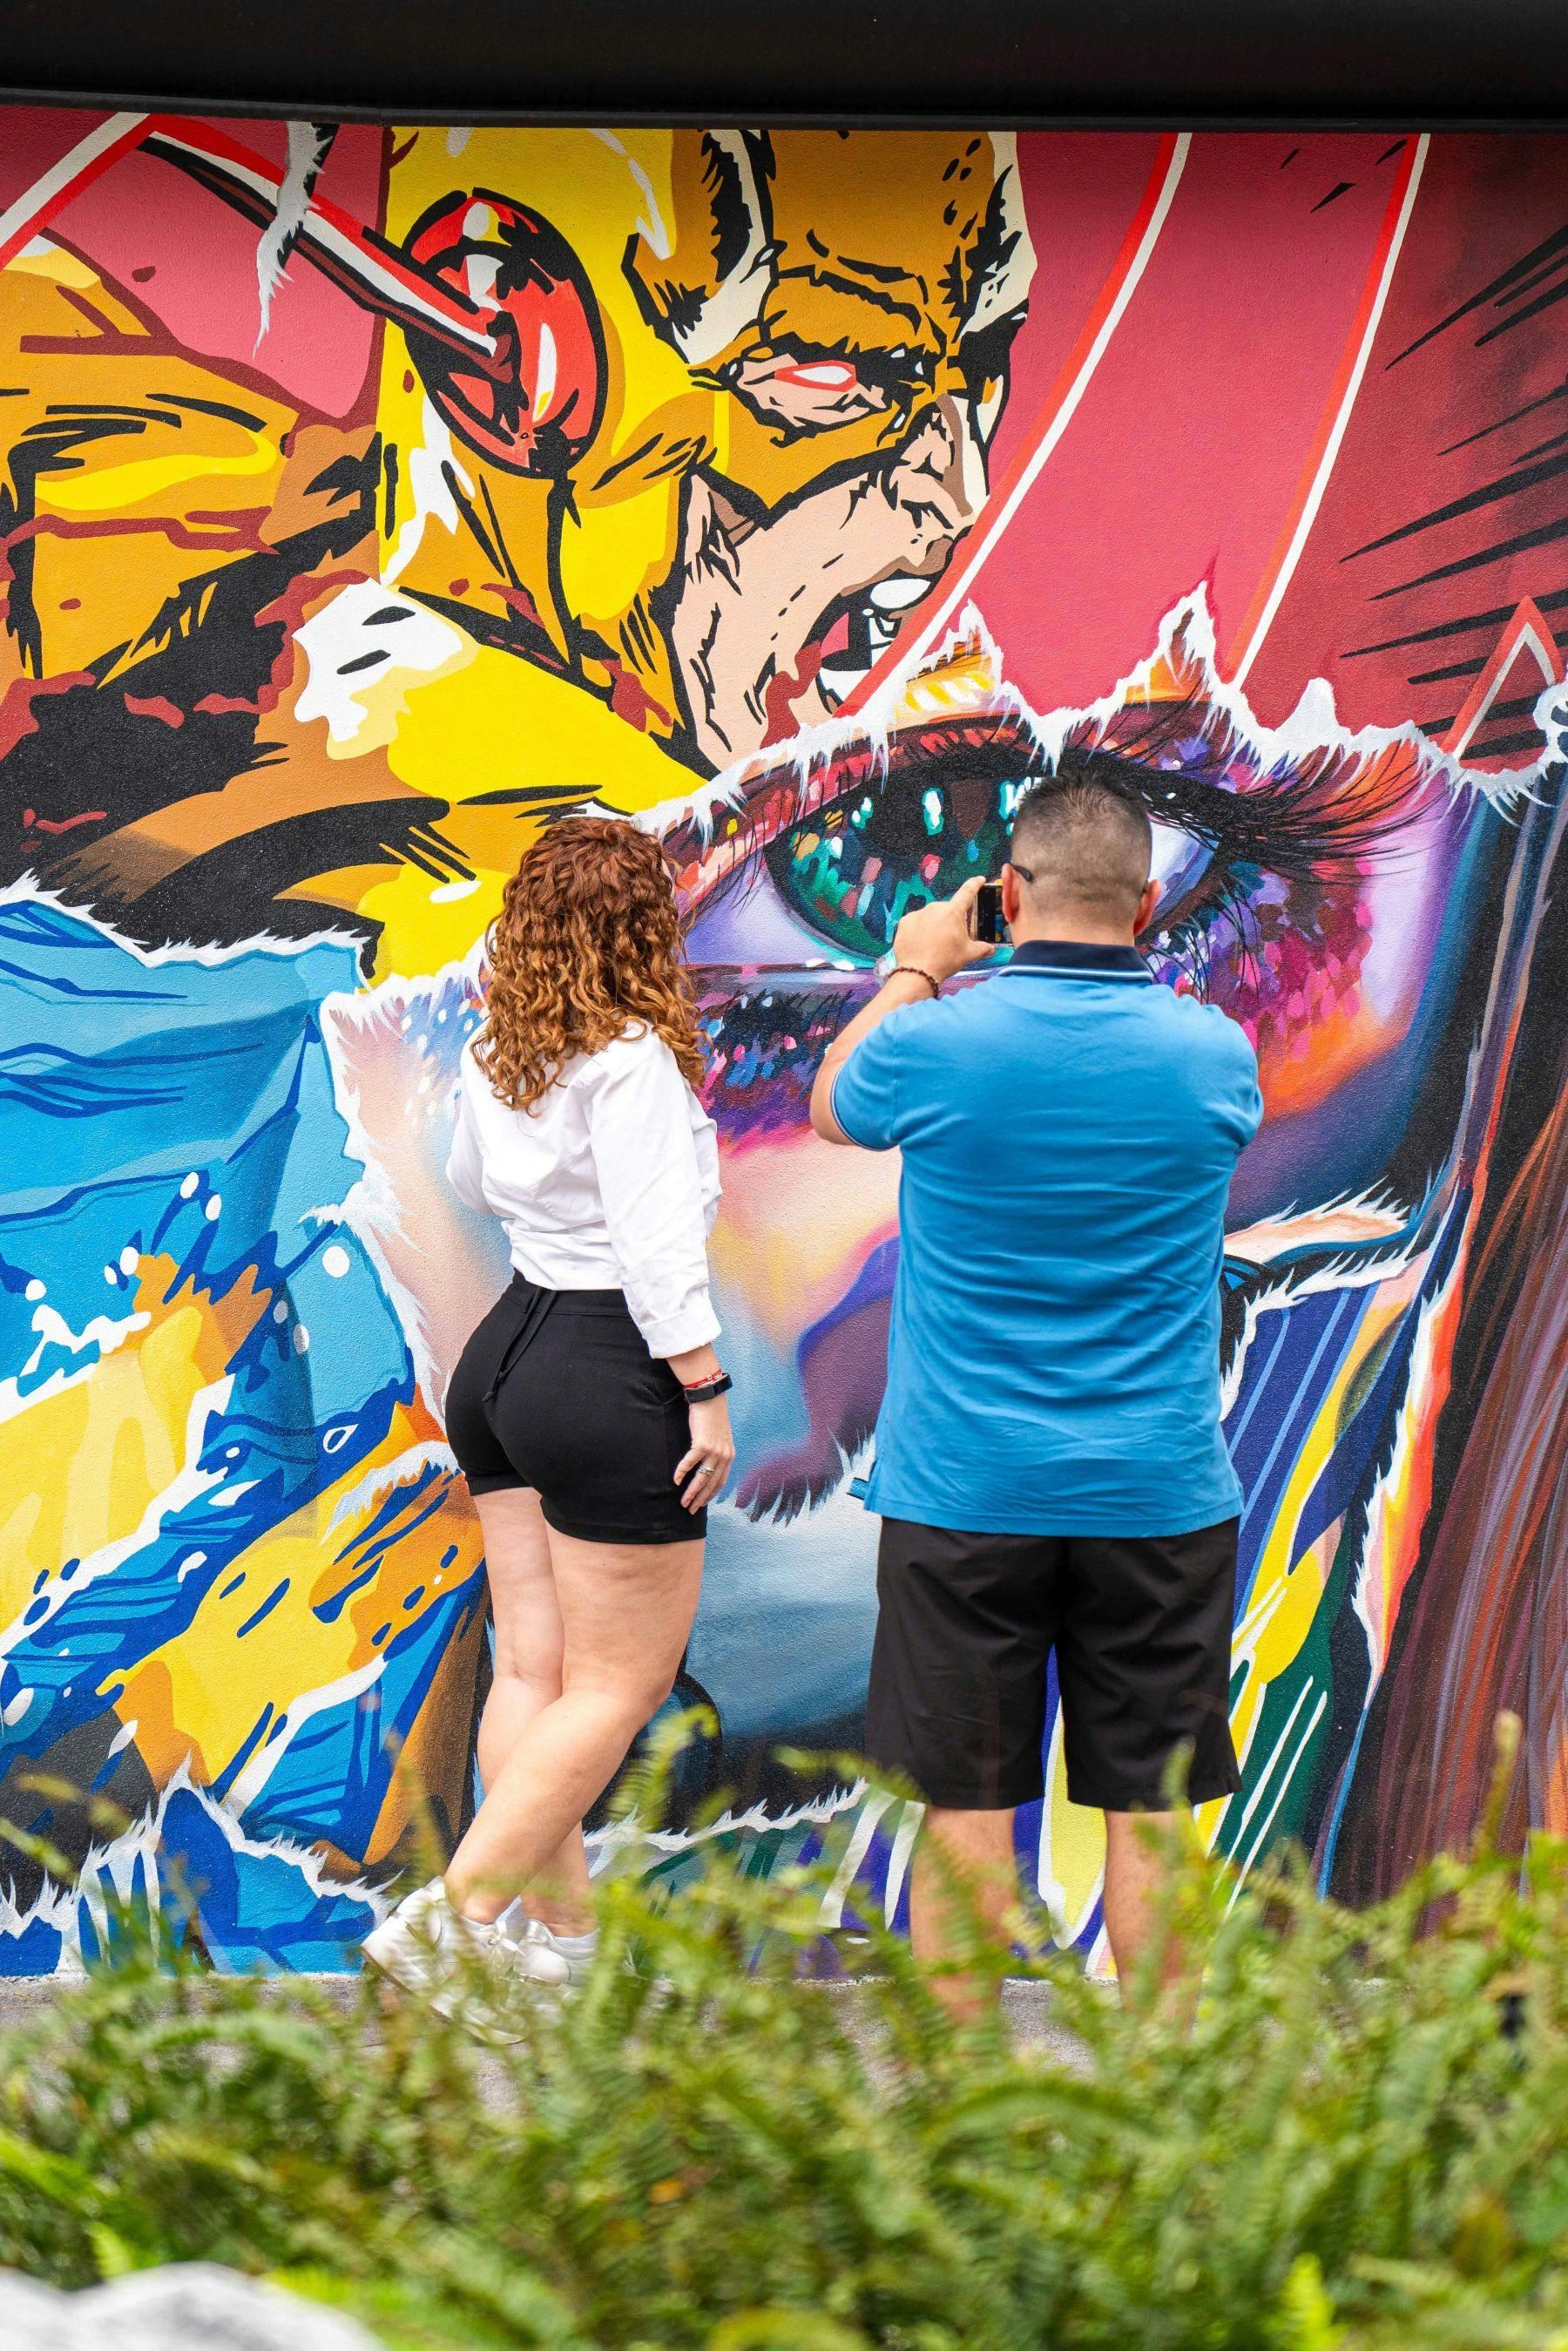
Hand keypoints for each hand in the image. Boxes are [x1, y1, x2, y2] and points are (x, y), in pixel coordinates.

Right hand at [674, 1394, 734, 1511]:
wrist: (710, 1398)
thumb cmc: (712, 1416)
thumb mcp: (721, 1436)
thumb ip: (717, 1450)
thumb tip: (708, 1463)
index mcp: (729, 1455)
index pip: (721, 1481)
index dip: (711, 1494)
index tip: (702, 1504)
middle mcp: (724, 1455)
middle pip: (711, 1483)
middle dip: (700, 1499)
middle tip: (690, 1510)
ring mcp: (714, 1450)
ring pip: (701, 1477)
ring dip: (691, 1492)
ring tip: (683, 1502)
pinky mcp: (702, 1444)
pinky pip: (690, 1463)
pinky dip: (682, 1472)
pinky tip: (675, 1480)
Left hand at [892, 876, 996, 985]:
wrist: (919, 972)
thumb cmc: (945, 961)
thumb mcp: (969, 954)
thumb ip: (983, 948)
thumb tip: (990, 949)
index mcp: (953, 912)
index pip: (967, 892)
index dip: (975, 884)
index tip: (978, 880)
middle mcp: (935, 908)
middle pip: (947, 910)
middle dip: (951, 921)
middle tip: (951, 939)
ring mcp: (919, 914)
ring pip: (931, 916)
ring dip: (934, 926)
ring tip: (934, 944)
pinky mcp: (905, 921)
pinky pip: (916, 922)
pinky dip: (920, 930)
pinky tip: (922, 943)